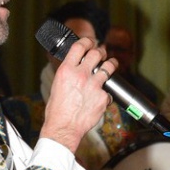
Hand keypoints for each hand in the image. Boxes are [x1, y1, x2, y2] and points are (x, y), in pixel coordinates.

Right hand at [40, 38, 117, 153]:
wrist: (63, 128)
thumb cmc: (57, 111)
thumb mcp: (57, 86)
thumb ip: (68, 75)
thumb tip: (75, 69)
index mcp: (66, 70)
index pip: (80, 46)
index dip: (87, 41)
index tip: (91, 42)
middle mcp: (81, 75)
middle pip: (97, 53)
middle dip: (101, 51)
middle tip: (102, 53)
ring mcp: (94, 85)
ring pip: (109, 67)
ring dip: (111, 64)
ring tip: (112, 64)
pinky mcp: (103, 97)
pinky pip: (108, 91)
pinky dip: (106, 94)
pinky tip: (101, 98)